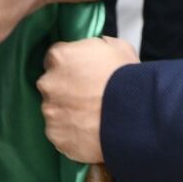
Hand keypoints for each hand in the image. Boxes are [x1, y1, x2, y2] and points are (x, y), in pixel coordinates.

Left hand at [38, 36, 138, 163]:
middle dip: (65, 89)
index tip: (80, 73)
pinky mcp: (55, 135)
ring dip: (67, 112)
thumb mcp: (117, 47)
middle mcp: (48, 83)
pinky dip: (70, 133)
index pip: (55, 58)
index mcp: (59, 56)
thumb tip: (95, 48)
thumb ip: (96, 45)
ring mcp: (50, 111)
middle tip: (87, 95)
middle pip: (51, 84)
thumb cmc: (128, 78)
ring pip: (54, 110)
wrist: (134, 115)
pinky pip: (59, 133)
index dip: (70, 66)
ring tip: (91, 116)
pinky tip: (88, 131)